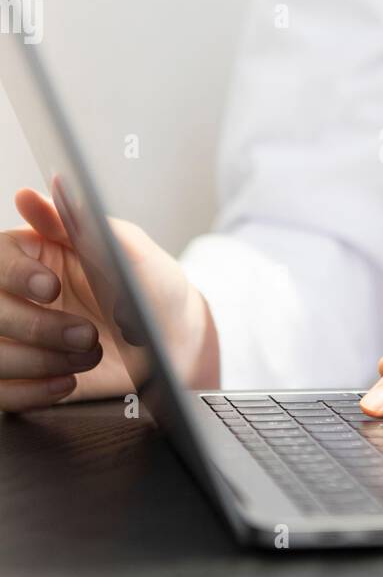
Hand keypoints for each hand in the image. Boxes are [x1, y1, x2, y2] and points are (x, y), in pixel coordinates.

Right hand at [0, 187, 218, 411]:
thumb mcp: (133, 251)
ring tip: (88, 354)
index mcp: (33, 253)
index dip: (16, 273)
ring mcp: (14, 338)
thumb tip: (55, 185)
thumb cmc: (154, 288)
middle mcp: (15, 294)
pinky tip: (68, 381)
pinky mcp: (19, 378)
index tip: (52, 287)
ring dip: (39, 361)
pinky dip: (32, 392)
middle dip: (38, 327)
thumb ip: (90, 221)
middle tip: (86, 333)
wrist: (173, 345)